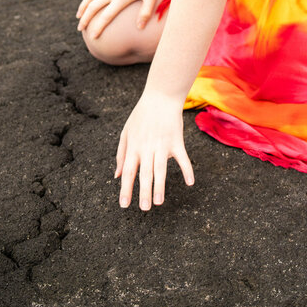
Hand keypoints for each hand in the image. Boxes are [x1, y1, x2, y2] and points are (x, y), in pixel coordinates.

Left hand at [115, 90, 193, 209]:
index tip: (124, 205)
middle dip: (144, 192)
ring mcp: (162, 145)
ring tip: (158, 202)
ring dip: (160, 186)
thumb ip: (121, 154)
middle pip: (145, 173)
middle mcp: (147, 148)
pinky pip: (182, 158)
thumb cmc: (141, 116)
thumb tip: (116, 176)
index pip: (128, 171)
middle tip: (144, 209)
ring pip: (161, 168)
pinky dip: (187, 170)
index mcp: (134, 147)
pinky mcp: (176, 141)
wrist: (160, 97)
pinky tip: (190, 182)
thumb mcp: (126, 132)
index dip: (126, 188)